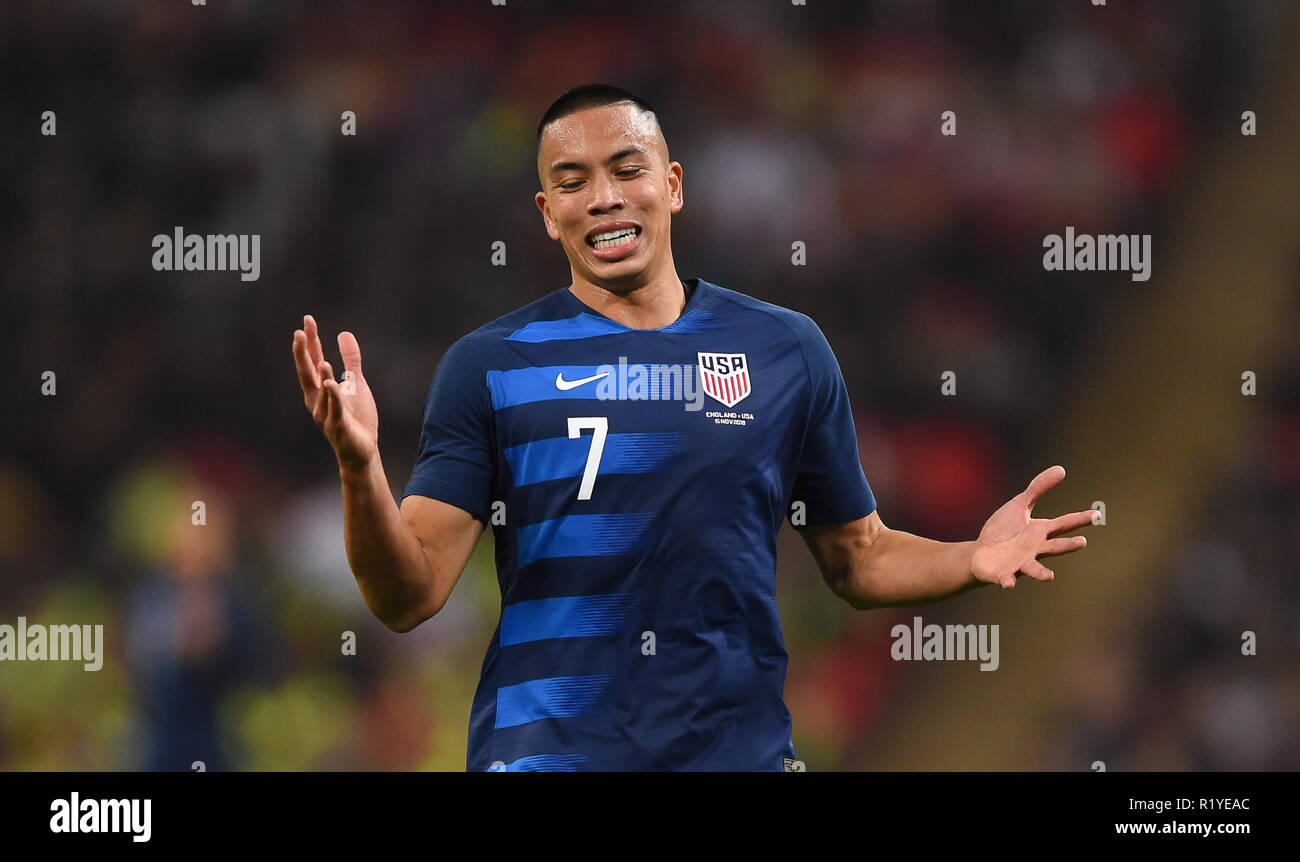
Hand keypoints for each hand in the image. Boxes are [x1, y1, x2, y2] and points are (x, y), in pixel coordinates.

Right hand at [292, 314, 379, 471]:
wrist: (362, 449)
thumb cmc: (355, 417)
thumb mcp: (356, 383)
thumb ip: (351, 360)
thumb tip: (344, 333)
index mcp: (320, 388)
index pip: (313, 360)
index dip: (310, 341)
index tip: (307, 321)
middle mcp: (317, 400)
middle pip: (307, 373)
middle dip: (302, 354)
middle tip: (299, 333)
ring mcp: (325, 414)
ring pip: (321, 393)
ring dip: (321, 377)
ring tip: (323, 360)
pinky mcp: (338, 427)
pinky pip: (335, 410)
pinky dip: (333, 398)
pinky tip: (332, 384)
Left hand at [970, 465, 1095, 589]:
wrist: (980, 553)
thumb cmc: (1004, 530)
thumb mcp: (1019, 504)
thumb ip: (1038, 488)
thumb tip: (1061, 469)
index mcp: (1040, 532)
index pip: (1064, 524)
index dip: (1080, 519)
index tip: (1096, 514)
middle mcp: (1035, 550)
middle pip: (1054, 547)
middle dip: (1068, 546)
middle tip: (1082, 541)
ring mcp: (1020, 564)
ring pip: (1034, 569)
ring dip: (1041, 573)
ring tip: (1049, 576)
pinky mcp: (1003, 574)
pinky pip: (1007, 579)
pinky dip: (1008, 581)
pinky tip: (1009, 583)